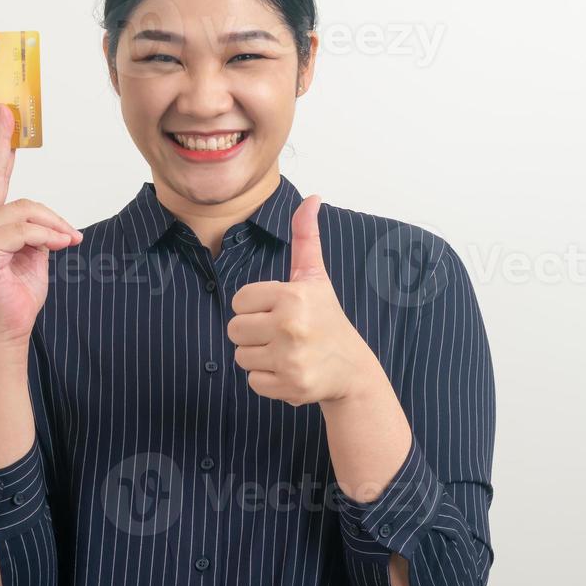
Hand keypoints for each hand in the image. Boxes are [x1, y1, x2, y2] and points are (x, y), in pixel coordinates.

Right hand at [0, 103, 82, 345]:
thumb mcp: (32, 251)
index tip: (5, 114)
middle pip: (9, 190)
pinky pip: (22, 231)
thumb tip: (51, 220)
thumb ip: (35, 228)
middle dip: (33, 192)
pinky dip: (46, 237)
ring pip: (22, 211)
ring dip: (53, 227)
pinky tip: (58, 248)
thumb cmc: (16, 293)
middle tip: (54, 203)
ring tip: (66, 243)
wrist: (8, 330)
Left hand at [227, 195, 379, 406]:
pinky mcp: (289, 386)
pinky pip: (252, 381)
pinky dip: (267, 379)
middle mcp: (290, 326)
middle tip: (281, 334)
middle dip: (254, 333)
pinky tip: (289, 370)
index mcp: (292, 296)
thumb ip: (306, 238)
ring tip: (285, 352)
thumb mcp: (316, 278)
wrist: (351, 370)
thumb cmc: (327, 319)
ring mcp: (290, 359)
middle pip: (234, 330)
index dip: (255, 307)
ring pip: (241, 357)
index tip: (279, 311)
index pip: (239, 301)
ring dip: (259, 356)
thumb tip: (312, 198)